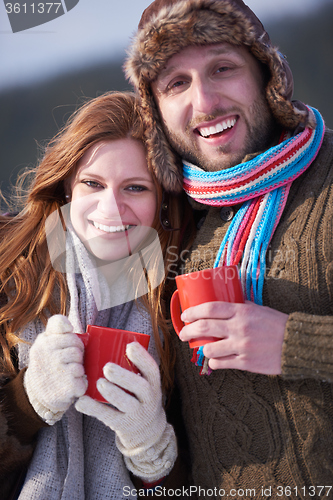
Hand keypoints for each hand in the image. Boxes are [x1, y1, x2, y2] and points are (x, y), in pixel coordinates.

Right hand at [24, 314, 86, 424]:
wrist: (36, 394)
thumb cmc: (47, 364)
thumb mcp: (45, 342)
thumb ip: (56, 327)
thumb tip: (68, 326)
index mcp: (43, 342)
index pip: (66, 330)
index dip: (72, 339)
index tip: (69, 346)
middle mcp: (48, 354)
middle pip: (77, 347)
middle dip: (77, 355)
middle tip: (68, 364)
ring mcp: (58, 370)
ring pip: (80, 362)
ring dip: (78, 370)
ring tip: (68, 375)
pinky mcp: (68, 386)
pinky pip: (84, 380)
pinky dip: (81, 384)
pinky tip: (70, 385)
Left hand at [75, 342, 176, 481]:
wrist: (147, 431)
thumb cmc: (139, 396)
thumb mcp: (144, 383)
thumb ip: (132, 368)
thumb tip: (106, 341)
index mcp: (153, 384)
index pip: (152, 369)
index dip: (142, 357)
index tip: (129, 346)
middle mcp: (149, 399)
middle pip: (141, 387)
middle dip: (124, 376)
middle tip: (107, 367)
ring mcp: (137, 414)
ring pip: (126, 404)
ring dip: (112, 392)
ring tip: (99, 382)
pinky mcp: (123, 425)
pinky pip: (109, 417)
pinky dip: (94, 409)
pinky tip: (81, 401)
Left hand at [180, 301, 287, 373]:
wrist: (295, 344)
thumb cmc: (277, 324)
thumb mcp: (258, 308)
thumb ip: (240, 306)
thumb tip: (223, 303)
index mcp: (241, 311)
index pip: (210, 308)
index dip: (193, 312)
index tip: (185, 316)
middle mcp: (239, 328)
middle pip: (204, 327)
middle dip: (188, 331)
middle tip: (183, 334)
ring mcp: (241, 346)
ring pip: (209, 348)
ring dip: (203, 348)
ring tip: (203, 347)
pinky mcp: (245, 363)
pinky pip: (220, 364)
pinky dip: (214, 362)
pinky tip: (214, 360)